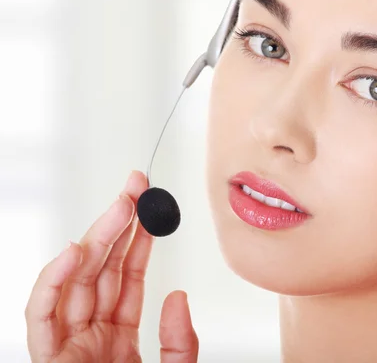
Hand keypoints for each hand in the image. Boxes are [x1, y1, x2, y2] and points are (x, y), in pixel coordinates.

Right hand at [25, 171, 198, 362]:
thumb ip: (179, 340)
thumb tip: (177, 295)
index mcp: (119, 337)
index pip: (128, 278)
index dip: (139, 240)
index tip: (150, 207)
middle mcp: (91, 335)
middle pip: (101, 269)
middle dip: (118, 224)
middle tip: (136, 186)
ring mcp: (68, 345)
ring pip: (75, 281)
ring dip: (95, 239)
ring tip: (119, 205)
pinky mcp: (49, 360)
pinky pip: (42, 316)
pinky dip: (52, 282)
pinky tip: (74, 250)